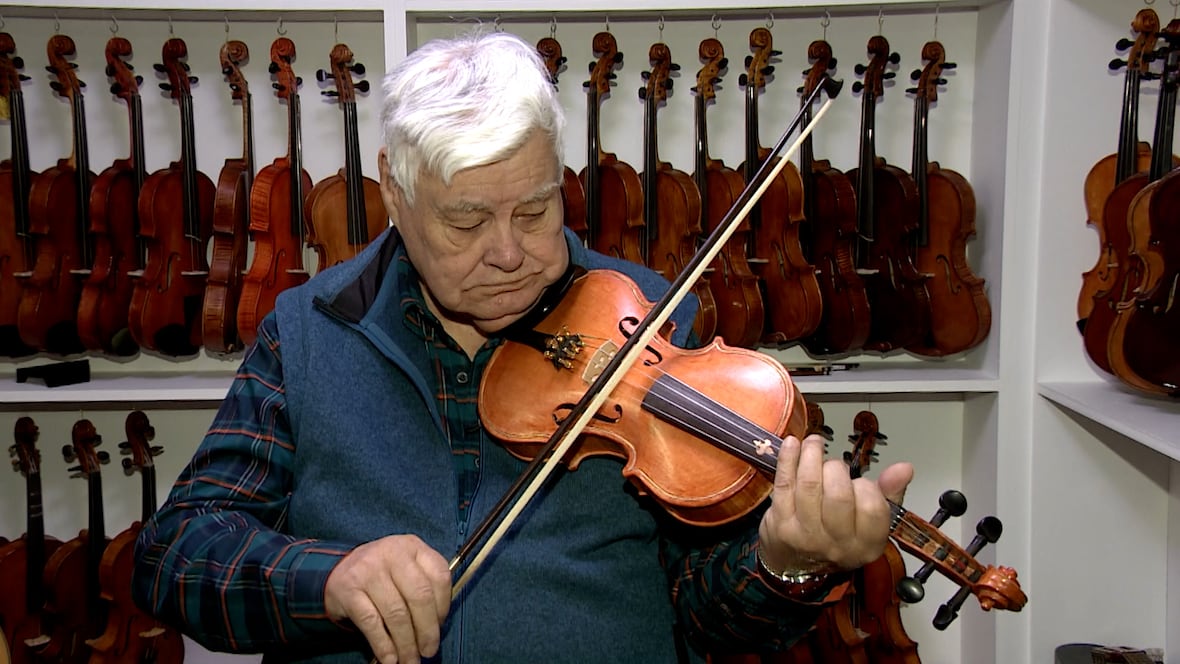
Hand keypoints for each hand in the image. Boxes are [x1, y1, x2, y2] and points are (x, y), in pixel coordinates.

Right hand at [324, 534, 451, 663]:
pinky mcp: (348, 590)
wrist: (339, 571)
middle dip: (427, 630)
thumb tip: (436, 628)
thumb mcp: (406, 569)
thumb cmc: (383, 574)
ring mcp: (368, 570)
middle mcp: (392, 553)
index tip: (440, 627)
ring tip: (410, 660)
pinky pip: (372, 623)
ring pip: (396, 613)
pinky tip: (390, 658)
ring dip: (406, 644)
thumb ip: (424, 588)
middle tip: (429, 651)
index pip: (439, 577)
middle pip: (419, 596)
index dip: (443, 607)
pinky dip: (383, 645)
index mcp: (412, 546)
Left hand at [757, 434, 913, 574]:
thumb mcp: (869, 522)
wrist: (795, 563)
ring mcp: (805, 536)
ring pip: (810, 486)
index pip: (873, 508)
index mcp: (866, 545)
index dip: (866, 487)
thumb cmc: (836, 535)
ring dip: (812, 455)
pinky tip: (793, 443)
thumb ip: (888, 494)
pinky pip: (784, 483)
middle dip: (837, 469)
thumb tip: (905, 468)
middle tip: (833, 466)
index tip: (858, 481)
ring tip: (814, 444)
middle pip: (839, 496)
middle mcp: (836, 545)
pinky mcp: (780, 524)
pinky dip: (788, 458)